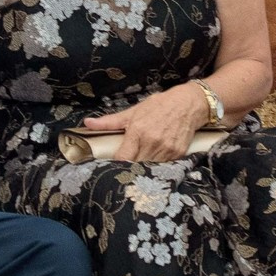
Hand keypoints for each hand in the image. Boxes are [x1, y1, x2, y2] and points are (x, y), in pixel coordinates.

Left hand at [83, 86, 210, 162]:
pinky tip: (153, 164)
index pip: (123, 158)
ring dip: (142, 171)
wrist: (188, 104)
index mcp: (138, 131)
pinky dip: (157, 168)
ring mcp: (166, 149)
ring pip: (149, 169)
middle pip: (135, 166)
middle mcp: (152, 142)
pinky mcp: (178, 154)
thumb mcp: (133, 111)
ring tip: (137, 169)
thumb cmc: (159, 106)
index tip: (111, 167)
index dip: (116, 165)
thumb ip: (110, 122)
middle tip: (123, 171)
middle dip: (128, 170)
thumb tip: (87, 124)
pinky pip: (163, 167)